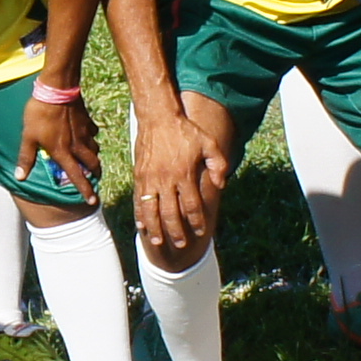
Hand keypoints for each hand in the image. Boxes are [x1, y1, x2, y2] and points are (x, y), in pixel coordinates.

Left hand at [17, 86, 106, 207]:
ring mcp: (84, 132)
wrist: (57, 90)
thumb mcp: (28, 137)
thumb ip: (26, 158)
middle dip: (95, 174)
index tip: (93, 201)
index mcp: (63, 153)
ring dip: (95, 157)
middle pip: (92, 164)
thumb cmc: (40, 114)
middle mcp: (77, 146)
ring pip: (95, 150)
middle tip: (96, 178)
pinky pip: (93, 133)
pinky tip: (89, 136)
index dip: (85, 190)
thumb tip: (20, 178)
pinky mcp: (87, 120)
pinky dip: (93, 137)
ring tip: (92, 160)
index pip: (77, 176)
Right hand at [131, 107, 225, 262]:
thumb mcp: (208, 142)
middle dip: (177, 231)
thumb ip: (218, 163)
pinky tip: (142, 226)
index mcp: (185, 174)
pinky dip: (140, 215)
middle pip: (171, 213)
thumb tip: (221, 184)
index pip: (192, 205)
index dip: (197, 221)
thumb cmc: (185, 130)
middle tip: (182, 244)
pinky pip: (139, 201)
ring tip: (159, 242)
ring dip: (156, 229)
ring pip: (152, 211)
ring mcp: (150, 179)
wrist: (158, 117)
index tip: (202, 231)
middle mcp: (166, 179)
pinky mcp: (139, 176)